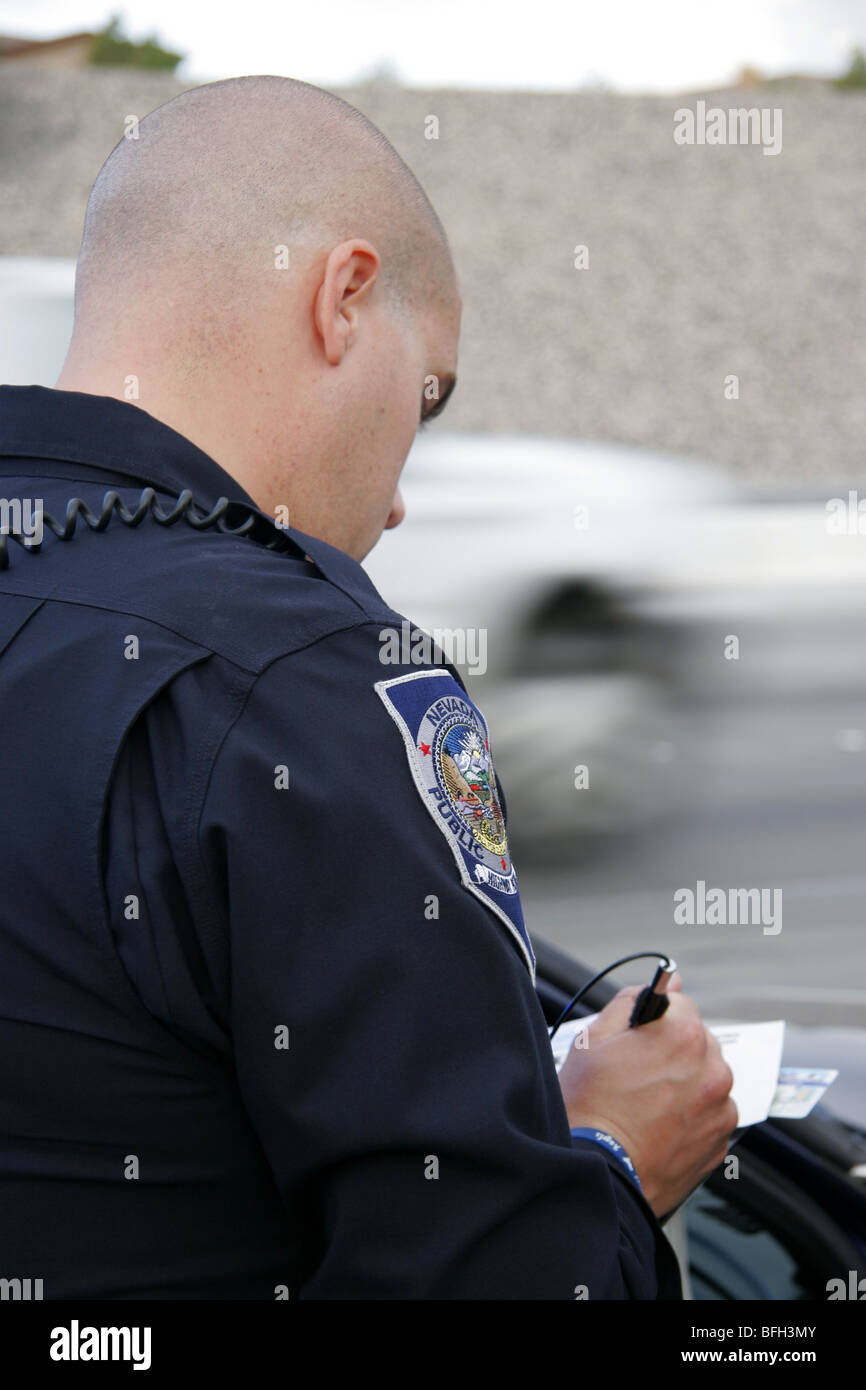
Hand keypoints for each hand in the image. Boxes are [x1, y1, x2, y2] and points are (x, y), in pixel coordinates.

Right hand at [557, 974, 737, 1218]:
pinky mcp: (722, 1141)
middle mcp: (714, 1067)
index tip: (637, 1039)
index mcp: (685, 1034)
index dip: (654, 1020)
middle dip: (672, 1051)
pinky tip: (659, 1127)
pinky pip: (710, 1115)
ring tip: (647, 1106)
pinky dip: (691, 1117)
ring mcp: (722, 1108)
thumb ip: (631, 1002)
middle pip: (697, 1041)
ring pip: (706, 1078)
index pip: (680, 1003)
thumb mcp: (593, 1040)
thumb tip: (665, 981)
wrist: (601, 1176)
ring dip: (685, 1084)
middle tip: (636, 1076)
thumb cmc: (591, 1108)